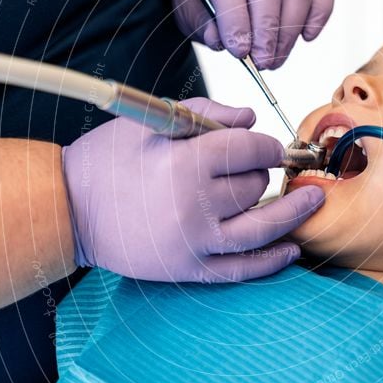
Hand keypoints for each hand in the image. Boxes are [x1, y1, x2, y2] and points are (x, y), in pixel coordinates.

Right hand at [62, 97, 324, 281]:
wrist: (68, 209)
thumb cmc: (106, 159)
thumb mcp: (150, 121)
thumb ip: (207, 113)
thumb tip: (251, 119)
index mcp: (185, 163)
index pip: (250, 150)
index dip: (266, 144)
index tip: (268, 145)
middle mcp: (195, 205)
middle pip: (256, 187)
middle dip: (261, 173)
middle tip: (254, 168)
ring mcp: (194, 243)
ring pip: (262, 228)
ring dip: (293, 214)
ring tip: (313, 201)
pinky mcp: (189, 269)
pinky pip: (242, 269)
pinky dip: (272, 261)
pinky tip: (292, 249)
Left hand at [171, 0, 334, 69]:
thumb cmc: (205, 0)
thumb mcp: (192, 13)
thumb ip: (204, 25)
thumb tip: (220, 41)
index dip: (235, 20)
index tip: (239, 52)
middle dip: (267, 30)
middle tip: (263, 62)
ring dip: (290, 30)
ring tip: (276, 60)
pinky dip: (319, 15)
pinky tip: (306, 37)